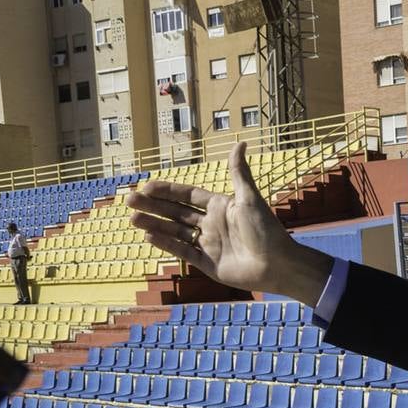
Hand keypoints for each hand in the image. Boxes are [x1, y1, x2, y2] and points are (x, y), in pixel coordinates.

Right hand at [126, 142, 332, 304]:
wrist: (279, 265)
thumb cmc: (267, 231)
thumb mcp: (250, 199)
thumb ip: (239, 173)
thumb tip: (240, 142)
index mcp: (220, 206)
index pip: (186, 195)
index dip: (166, 191)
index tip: (145, 186)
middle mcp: (212, 224)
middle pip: (176, 212)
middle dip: (152, 206)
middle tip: (128, 201)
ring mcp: (209, 244)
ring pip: (175, 232)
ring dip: (154, 224)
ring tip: (132, 219)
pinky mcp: (208, 263)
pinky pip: (182, 251)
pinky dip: (166, 244)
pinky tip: (148, 237)